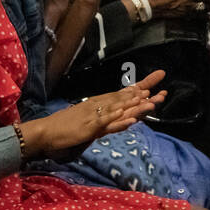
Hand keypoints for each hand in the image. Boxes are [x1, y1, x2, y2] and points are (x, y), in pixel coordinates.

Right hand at [26, 70, 167, 158]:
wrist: (45, 131)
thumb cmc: (66, 126)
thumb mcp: (89, 118)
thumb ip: (105, 116)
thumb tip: (121, 112)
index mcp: (101, 103)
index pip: (125, 92)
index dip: (143, 86)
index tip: (160, 78)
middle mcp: (100, 106)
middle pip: (127, 99)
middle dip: (146, 95)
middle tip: (164, 91)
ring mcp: (96, 116)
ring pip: (120, 110)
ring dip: (136, 106)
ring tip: (153, 102)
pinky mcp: (89, 128)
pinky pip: (107, 125)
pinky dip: (119, 121)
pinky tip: (130, 118)